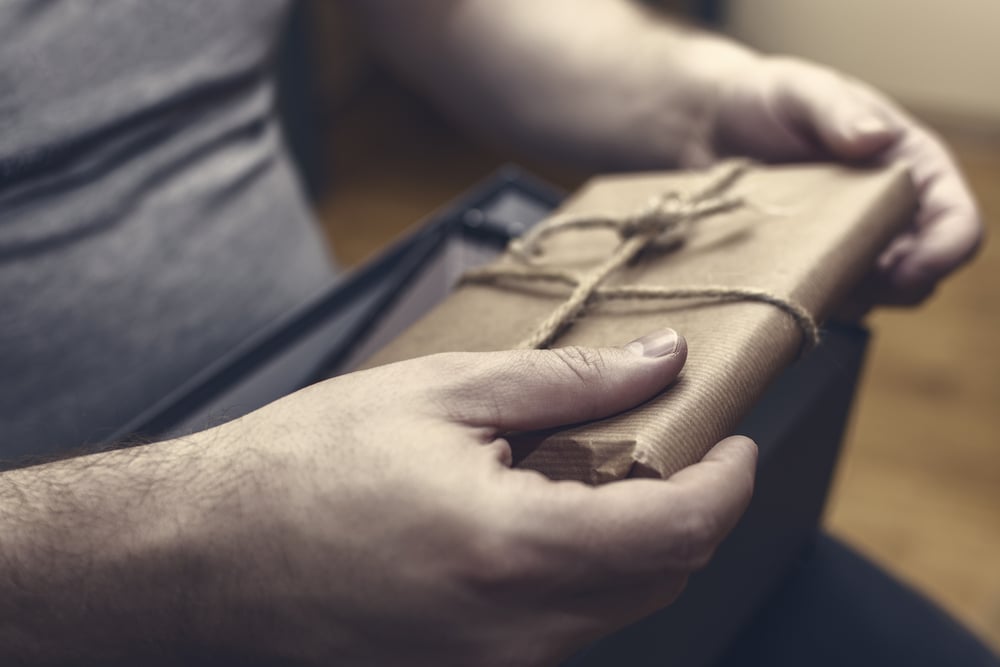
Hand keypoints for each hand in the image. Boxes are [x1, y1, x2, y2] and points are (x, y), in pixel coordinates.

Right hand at [202, 328, 755, 664]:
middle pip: (661, 577)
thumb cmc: (308, 463)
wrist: (208, 552)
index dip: (727, 482)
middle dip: (689, 509)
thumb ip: (569, 382)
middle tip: (670, 443)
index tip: (733, 439)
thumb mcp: (444, 396)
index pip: (679, 532)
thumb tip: (658, 360)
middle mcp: (514, 632)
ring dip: (635, 541)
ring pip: (616, 608)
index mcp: (513, 550)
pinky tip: (543, 520)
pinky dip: (582, 573)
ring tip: (597, 473)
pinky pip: (561, 629)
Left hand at [689, 55, 982, 304]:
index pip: (957, 223)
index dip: (943, 254)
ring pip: (873, 298)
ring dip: (845, 297)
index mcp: (911, 166)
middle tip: (837, 275)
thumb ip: (836, 110)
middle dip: (889, 288)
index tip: (902, 271)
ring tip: (796, 270)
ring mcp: (851, 245)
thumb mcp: (799, 91)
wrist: (707, 127)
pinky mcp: (811, 266)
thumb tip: (876, 139)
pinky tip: (774, 279)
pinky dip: (808, 301)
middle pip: (921, 276)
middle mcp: (891, 212)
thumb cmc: (763, 99)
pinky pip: (824, 302)